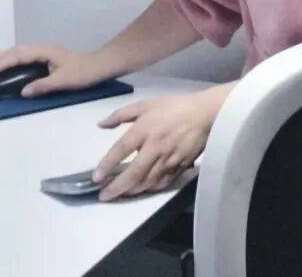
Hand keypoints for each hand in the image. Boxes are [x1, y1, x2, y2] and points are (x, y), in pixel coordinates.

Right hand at [0, 43, 112, 97]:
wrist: (98, 66)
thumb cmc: (83, 73)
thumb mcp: (63, 81)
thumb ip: (42, 86)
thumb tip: (23, 91)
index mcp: (43, 51)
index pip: (18, 56)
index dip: (3, 63)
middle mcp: (41, 47)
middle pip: (15, 50)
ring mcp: (43, 50)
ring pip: (18, 51)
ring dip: (4, 57)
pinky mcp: (45, 54)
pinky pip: (23, 54)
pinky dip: (12, 58)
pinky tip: (9, 64)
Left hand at [93, 84, 233, 201]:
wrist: (205, 115)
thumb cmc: (173, 107)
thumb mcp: (144, 105)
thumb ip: (120, 115)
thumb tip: (101, 125)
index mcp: (144, 130)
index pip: (121, 150)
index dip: (107, 165)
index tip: (96, 177)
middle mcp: (155, 148)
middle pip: (134, 173)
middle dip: (117, 188)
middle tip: (104, 196)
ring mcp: (169, 159)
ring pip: (148, 182)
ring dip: (132, 191)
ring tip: (119, 195)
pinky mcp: (180, 167)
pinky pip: (163, 183)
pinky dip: (150, 189)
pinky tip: (141, 190)